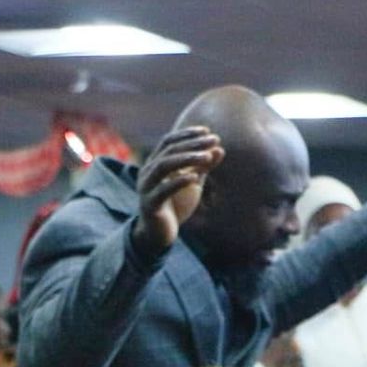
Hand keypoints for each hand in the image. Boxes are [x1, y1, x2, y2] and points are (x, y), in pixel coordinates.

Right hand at [132, 124, 223, 255]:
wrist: (159, 234)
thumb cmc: (175, 205)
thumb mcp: (192, 182)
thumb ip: (203, 167)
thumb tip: (220, 148)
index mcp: (155, 164)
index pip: (169, 141)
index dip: (187, 134)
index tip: (207, 131)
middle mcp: (147, 172)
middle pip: (169, 151)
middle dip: (192, 144)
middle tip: (213, 140)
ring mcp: (146, 188)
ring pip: (163, 166)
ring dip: (186, 159)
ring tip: (207, 157)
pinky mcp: (150, 205)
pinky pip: (163, 190)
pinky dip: (178, 182)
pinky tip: (195, 178)